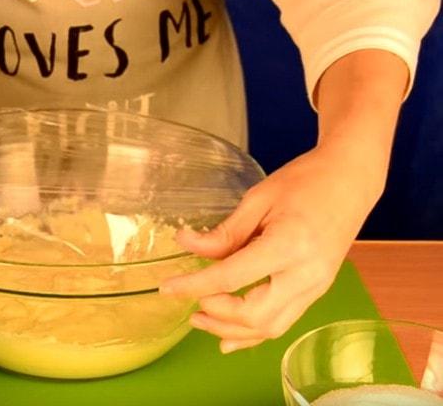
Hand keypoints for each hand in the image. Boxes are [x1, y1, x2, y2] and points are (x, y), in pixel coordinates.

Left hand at [160, 145, 383, 352]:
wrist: (351, 180)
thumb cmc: (305, 182)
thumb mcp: (258, 199)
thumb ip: (224, 232)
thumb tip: (187, 245)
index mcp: (289, 245)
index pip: (232, 277)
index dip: (195, 286)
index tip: (167, 288)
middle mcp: (306, 275)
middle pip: (254, 315)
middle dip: (216, 316)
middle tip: (189, 303)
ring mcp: (316, 287)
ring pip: (270, 328)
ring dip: (232, 331)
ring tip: (201, 320)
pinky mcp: (317, 290)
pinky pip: (283, 322)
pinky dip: (254, 333)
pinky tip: (230, 336)